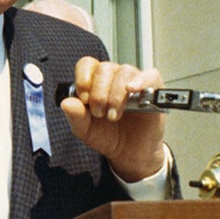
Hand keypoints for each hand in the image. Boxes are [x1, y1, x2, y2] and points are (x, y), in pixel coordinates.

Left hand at [59, 56, 167, 180]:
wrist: (129, 154)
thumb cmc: (108, 136)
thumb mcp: (85, 130)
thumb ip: (75, 116)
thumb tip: (66, 103)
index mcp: (95, 81)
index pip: (87, 64)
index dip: (83, 78)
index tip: (84, 99)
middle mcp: (114, 77)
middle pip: (104, 68)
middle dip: (99, 93)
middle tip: (100, 114)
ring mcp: (134, 81)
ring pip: (124, 71)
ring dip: (116, 94)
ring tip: (113, 115)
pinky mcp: (154, 89)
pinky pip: (150, 75)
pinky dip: (141, 81)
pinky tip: (132, 89)